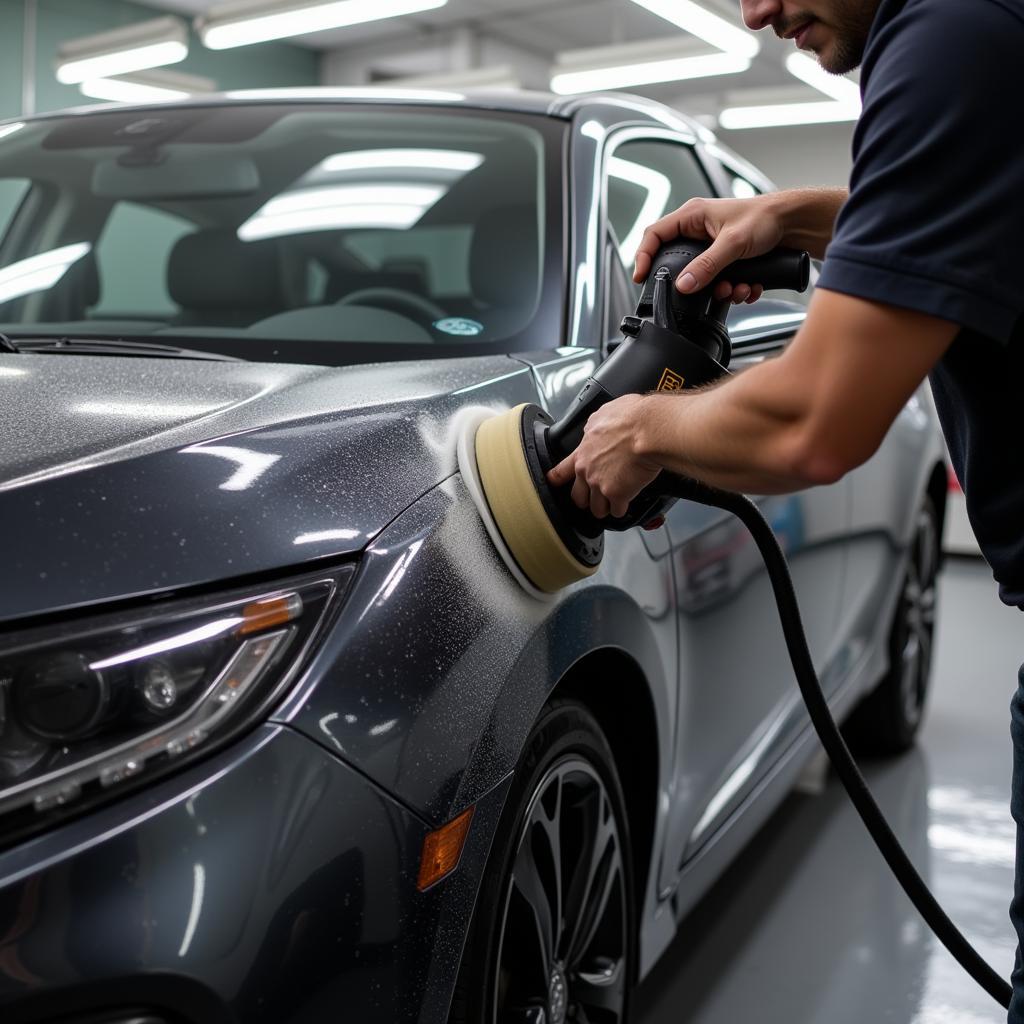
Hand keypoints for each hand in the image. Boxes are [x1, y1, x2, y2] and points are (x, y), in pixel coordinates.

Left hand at [546, 395, 661, 518]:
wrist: (648, 429)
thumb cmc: (632, 417)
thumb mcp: (606, 413)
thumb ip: (598, 425)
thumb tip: (599, 426)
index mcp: (583, 451)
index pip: (562, 470)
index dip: (557, 478)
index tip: (555, 481)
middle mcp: (588, 471)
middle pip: (578, 496)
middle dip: (586, 499)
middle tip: (594, 497)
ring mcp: (601, 485)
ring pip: (597, 508)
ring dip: (604, 507)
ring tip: (612, 503)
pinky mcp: (618, 495)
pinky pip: (617, 511)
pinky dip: (622, 509)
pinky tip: (626, 503)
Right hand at [633, 194, 785, 302]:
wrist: (795, 224)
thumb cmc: (765, 218)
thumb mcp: (732, 243)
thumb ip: (707, 265)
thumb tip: (683, 284)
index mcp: (693, 216)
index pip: (655, 234)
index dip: (643, 255)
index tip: (641, 276)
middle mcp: (700, 230)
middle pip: (678, 262)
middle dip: (693, 282)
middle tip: (700, 293)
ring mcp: (713, 246)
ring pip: (702, 277)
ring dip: (718, 289)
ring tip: (735, 289)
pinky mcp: (728, 260)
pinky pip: (720, 280)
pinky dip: (733, 289)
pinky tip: (748, 287)